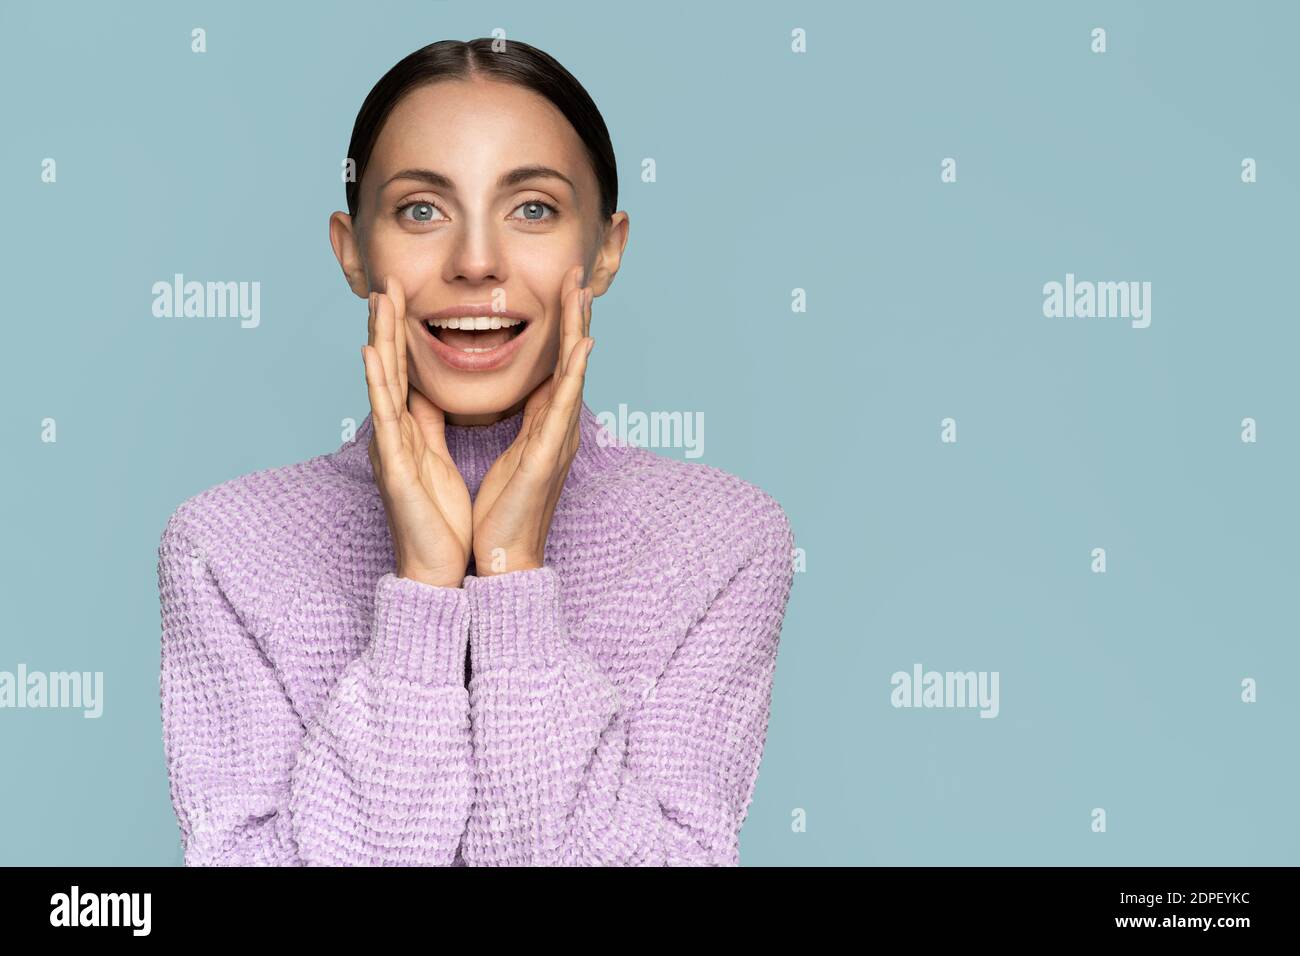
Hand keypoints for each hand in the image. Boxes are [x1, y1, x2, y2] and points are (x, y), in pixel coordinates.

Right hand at [362, 275, 472, 587]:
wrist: (435, 568)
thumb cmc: (437, 518)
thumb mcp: (435, 458)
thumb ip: (428, 423)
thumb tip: (425, 391)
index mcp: (409, 430)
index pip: (403, 371)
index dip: (400, 333)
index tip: (402, 294)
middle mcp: (394, 433)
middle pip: (388, 368)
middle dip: (386, 324)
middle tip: (385, 281)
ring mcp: (389, 447)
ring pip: (382, 383)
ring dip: (378, 340)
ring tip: (378, 302)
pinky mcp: (393, 468)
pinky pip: (386, 420)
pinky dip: (377, 385)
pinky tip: (371, 355)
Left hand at [471, 264, 593, 575]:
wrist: (506, 560)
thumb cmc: (503, 515)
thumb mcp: (506, 456)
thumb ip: (514, 423)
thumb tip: (514, 395)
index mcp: (544, 427)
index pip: (556, 368)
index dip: (562, 329)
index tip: (562, 292)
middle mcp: (559, 429)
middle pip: (571, 361)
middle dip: (576, 317)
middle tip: (578, 276)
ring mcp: (559, 440)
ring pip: (572, 373)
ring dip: (579, 330)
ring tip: (581, 292)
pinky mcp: (549, 455)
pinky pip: (563, 405)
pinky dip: (575, 372)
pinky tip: (582, 343)